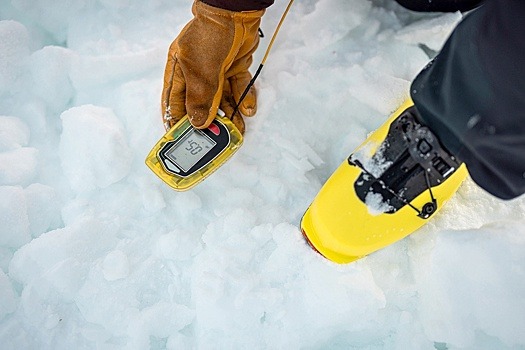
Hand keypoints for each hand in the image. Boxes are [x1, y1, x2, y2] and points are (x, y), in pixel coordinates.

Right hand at [161, 1, 264, 133]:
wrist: (236, 14)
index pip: (174, 103)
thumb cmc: (209, 35)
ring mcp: (215, 71)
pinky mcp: (233, 67)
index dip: (176, 122)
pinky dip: (243, 99)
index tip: (181, 139)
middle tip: (215, 139)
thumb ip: (200, 99)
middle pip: (200, 104)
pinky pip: (237, 88)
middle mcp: (196, 73)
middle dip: (209, 122)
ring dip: (229, 114)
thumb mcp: (200, 72)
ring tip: (236, 130)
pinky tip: (247, 109)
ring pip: (221, 99)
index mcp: (179, 72)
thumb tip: (197, 123)